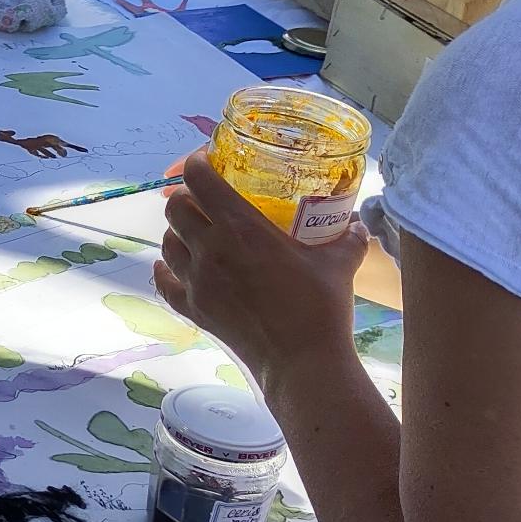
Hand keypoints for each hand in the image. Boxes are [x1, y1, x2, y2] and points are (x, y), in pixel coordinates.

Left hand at [155, 150, 366, 380]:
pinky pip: (164, 281)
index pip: (199, 180)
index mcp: (241, 228)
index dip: (196, 164)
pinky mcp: (193, 308)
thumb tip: (356, 224)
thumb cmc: (320, 306)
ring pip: (167, 242)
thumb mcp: (340, 262)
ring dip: (176, 232)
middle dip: (186, 197)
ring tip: (195, 232)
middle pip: (175, 208)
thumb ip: (347, 236)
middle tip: (204, 200)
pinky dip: (165, 269)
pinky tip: (174, 266)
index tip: (205, 161)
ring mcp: (197, 280)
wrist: (301, 360)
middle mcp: (210, 249)